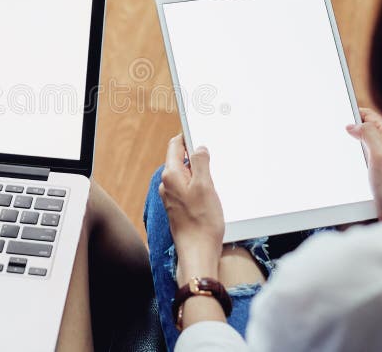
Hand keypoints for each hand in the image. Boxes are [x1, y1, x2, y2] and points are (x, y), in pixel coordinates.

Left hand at [159, 134, 223, 286]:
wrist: (198, 251)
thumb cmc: (202, 221)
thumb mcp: (206, 185)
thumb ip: (200, 162)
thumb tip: (199, 148)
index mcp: (171, 175)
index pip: (175, 146)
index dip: (188, 137)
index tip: (200, 131)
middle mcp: (167, 184)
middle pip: (180, 159)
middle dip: (195, 155)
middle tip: (213, 155)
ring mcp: (171, 197)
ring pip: (185, 175)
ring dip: (198, 172)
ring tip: (214, 177)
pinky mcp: (177, 208)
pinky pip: (187, 188)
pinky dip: (197, 185)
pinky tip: (209, 193)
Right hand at [347, 107, 381, 219]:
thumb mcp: (381, 154)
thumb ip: (369, 134)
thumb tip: (352, 126)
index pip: (368, 115)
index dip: (352, 114)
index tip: (337, 116)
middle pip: (362, 129)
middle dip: (348, 130)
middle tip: (334, 134)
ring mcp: (380, 157)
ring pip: (357, 143)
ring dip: (347, 146)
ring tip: (338, 149)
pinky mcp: (373, 170)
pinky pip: (357, 157)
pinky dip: (348, 157)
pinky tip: (343, 164)